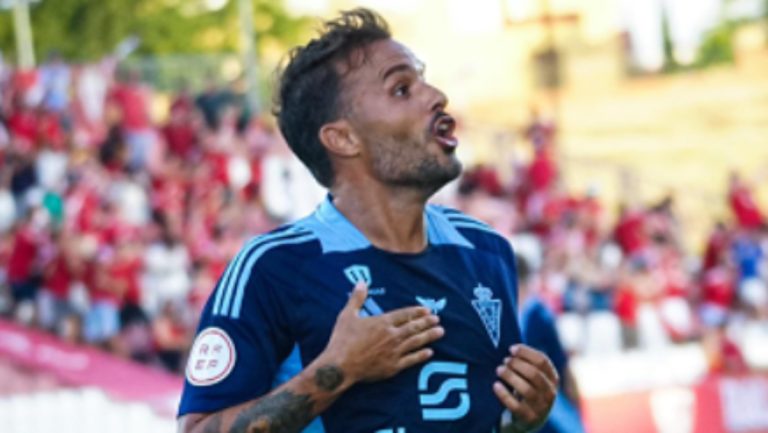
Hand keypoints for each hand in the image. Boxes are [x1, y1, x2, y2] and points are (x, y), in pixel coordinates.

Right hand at [320, 282, 444, 385]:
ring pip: (416, 342)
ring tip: (440, 332)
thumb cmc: (342, 340)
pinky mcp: (393, 367)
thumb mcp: (347, 315)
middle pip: (414, 327)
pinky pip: (411, 360)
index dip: (417, 312)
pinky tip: (429, 352)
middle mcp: (392, 335)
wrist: (340, 366)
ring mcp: (394, 352)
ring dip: (429, 336)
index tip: (427, 310)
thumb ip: (357, 299)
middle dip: (427, 323)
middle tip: (438, 320)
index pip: (404, 315)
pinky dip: (421, 355)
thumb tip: (361, 282)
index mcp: (382, 322)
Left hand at [493, 344, 557, 431]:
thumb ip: (527, 363)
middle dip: (517, 364)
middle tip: (504, 361)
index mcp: (553, 378)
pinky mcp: (529, 418)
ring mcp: (541, 407)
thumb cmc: (527, 390)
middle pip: (534, 374)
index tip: (511, 349)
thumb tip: (511, 347)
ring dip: (510, 377)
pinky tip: (496, 385)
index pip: (542, 361)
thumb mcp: (533, 377)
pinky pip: (516, 406)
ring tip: (499, 369)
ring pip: (526, 390)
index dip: (526, 352)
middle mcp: (550, 393)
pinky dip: (504, 395)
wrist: (528, 419)